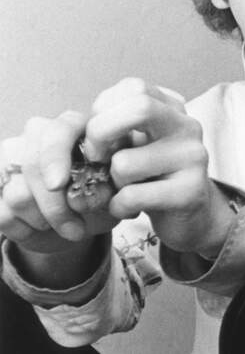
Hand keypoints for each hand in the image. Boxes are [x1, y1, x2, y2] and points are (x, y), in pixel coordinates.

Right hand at [0, 112, 117, 287]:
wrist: (78, 223)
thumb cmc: (103, 197)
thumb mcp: (119, 189)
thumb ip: (120, 180)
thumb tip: (117, 184)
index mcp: (75, 127)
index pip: (58, 130)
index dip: (55, 157)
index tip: (58, 185)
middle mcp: (39, 135)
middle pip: (33, 163)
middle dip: (55, 204)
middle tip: (76, 228)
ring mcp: (12, 158)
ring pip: (17, 193)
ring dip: (45, 220)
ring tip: (67, 227)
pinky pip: (2, 212)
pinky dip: (24, 230)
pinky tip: (41, 230)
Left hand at [85, 78, 235, 255]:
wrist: (190, 215)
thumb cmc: (151, 175)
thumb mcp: (135, 142)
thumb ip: (116, 124)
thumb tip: (89, 126)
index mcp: (172, 109)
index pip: (133, 87)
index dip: (104, 109)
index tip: (98, 134)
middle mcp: (188, 127)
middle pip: (139, 107)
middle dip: (100, 133)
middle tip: (95, 157)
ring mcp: (193, 158)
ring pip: (125, 163)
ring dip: (111, 182)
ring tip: (124, 188)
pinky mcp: (191, 192)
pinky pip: (132, 196)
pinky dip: (118, 206)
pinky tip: (129, 208)